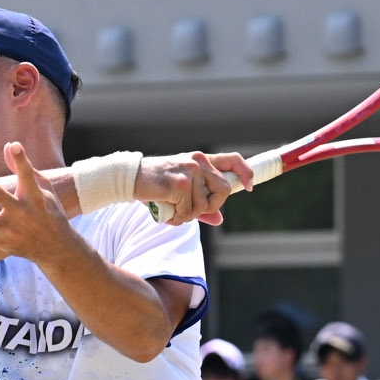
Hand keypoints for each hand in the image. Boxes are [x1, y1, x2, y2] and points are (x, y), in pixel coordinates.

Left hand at [0, 143, 78, 262]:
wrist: (55, 248)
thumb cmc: (49, 211)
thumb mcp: (44, 189)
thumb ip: (25, 167)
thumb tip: (8, 146)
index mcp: (35, 197)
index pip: (27, 176)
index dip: (22, 161)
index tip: (15, 146)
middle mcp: (22, 213)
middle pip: (0, 198)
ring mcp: (10, 230)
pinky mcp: (0, 242)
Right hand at [137, 151, 252, 226]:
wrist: (130, 179)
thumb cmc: (155, 186)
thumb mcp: (181, 193)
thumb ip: (201, 204)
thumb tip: (219, 220)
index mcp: (201, 159)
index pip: (233, 160)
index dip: (245, 173)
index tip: (249, 186)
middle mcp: (198, 162)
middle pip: (224, 189)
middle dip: (212, 206)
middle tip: (193, 210)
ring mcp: (190, 171)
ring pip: (204, 205)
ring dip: (188, 215)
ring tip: (172, 210)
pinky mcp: (180, 184)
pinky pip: (188, 211)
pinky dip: (177, 218)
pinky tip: (166, 212)